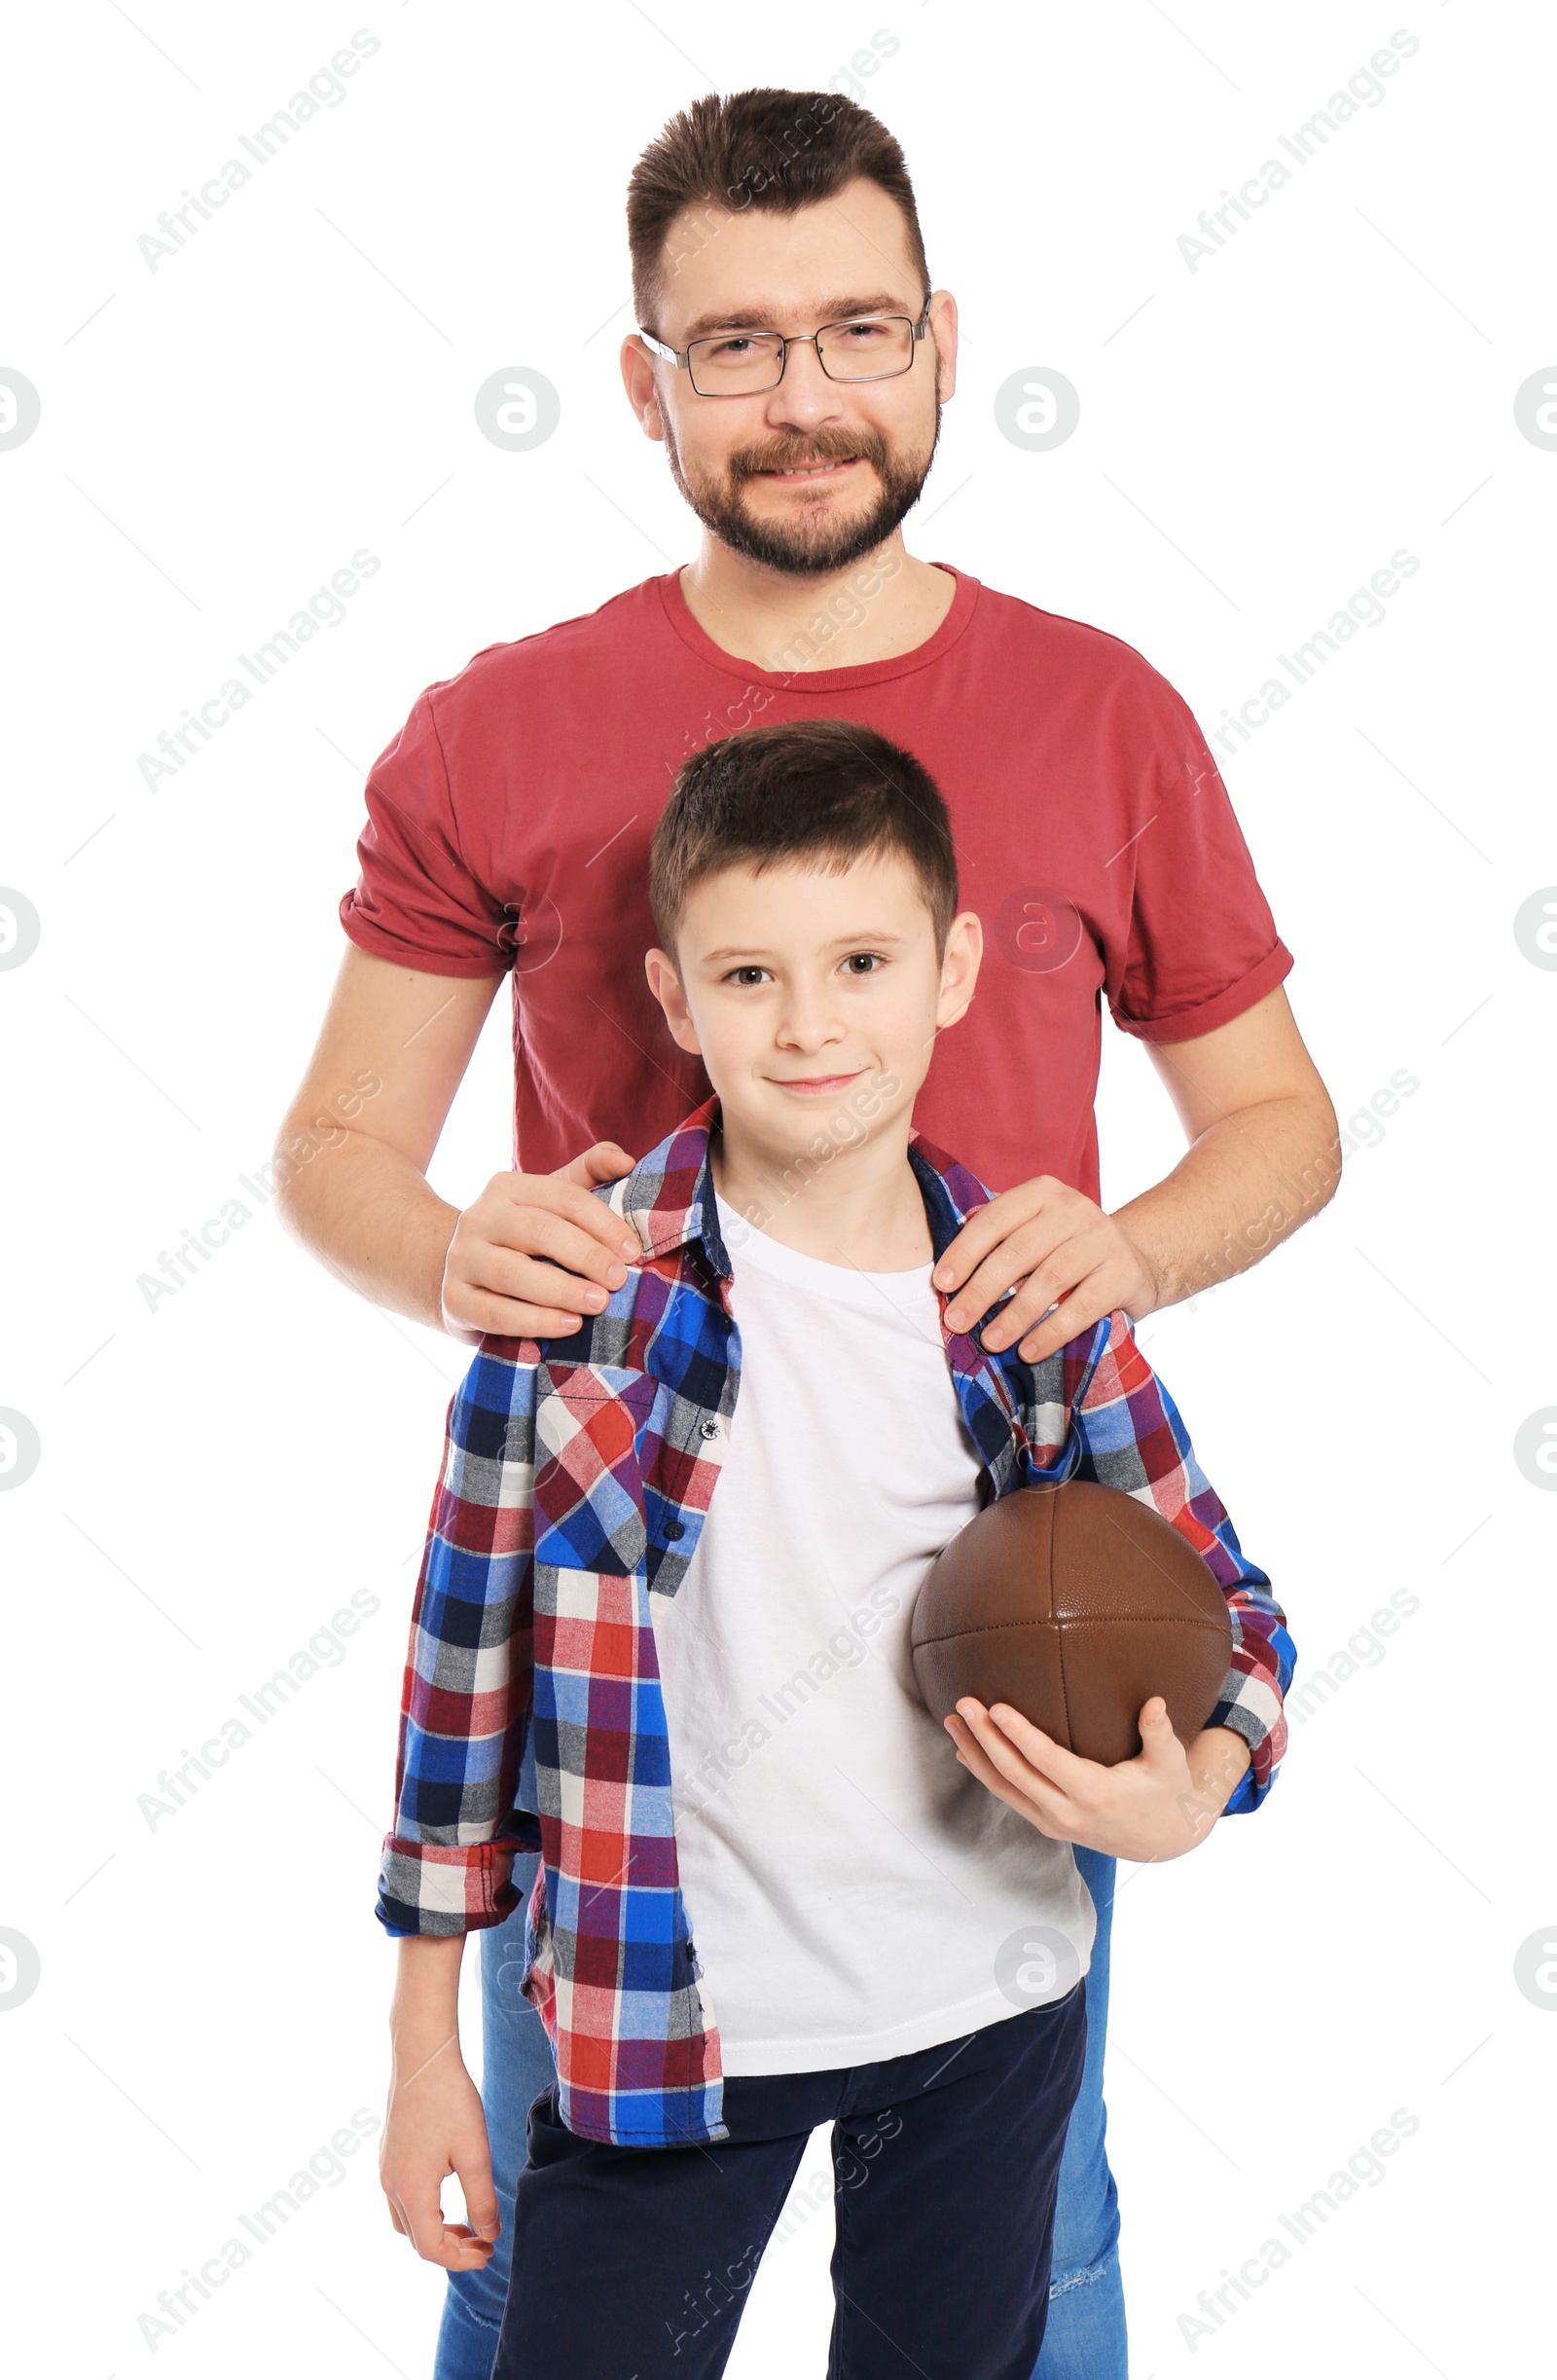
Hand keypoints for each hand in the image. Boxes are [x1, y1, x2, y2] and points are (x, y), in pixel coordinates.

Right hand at [380, 2030, 500, 2270]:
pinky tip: (446, 2194)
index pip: (431, 2248)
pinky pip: (400, 2199)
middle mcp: (391, 2186)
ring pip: (405, 2221)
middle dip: (450, 2247)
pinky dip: (423, 2210)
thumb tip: (488, 2234)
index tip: (488, 2253)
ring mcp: (385, 2170)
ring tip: (466, 2222)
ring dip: (434, 2230)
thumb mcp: (475, 2153)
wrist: (422, 2057)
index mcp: (411, 2191)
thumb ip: (482, 2199)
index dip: (461, 2259)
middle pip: (416, 2239)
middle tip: (483, 2241)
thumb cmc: (451, 2101)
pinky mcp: (387, 2155)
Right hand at [440, 1140, 639, 1342]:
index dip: (603, 1223)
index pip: (563, 1197)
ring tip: (599, 1304)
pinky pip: (496, 1313)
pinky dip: (535, 1321)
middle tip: (619, 1280)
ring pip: (513, 1273)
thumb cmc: (522, 1236)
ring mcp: (461, 1259)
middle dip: (585, 1255)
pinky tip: (569, 1325)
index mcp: (506, 1187)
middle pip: (537, 1230)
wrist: (460, 1272)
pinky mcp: (454, 1300)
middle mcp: (478, 1218)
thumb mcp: (551, 1200)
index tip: (632, 1251)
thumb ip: (590, 1172)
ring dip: (562, 1290)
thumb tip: (625, 1160)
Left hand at [933, 1177, 1159, 1364]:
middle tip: (957, 1322)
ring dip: (1014, 1316)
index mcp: (1042, 1193)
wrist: (1137, 1258)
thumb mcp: (1035, 1229)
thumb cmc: (1068, 1247)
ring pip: (1049, 1280)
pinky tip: (1028, 1351)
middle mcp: (1074, 1209)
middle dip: (981, 1291)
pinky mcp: (1123, 1272)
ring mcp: (1102, 1239)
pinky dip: (1051, 1332)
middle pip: (1018, 1252)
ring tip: (990, 1341)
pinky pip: (1081, 1307)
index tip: (942, 1284)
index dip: (964, 1253)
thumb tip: (948, 1271)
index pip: (994, 1220)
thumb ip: (998, 1237)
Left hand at [944, 1696, 1250, 1862]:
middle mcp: (1068, 1813)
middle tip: (963, 1704)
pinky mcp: (1047, 1825)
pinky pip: (1009, 1797)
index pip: (1046, 1761)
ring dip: (975, 1754)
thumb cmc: (1167, 1791)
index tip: (996, 1708)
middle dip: (985, 1738)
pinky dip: (985, 1774)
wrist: (1164, 1840)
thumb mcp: (1171, 1763)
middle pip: (1015, 1773)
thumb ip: (1160, 1732)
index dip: (1019, 1735)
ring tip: (952, 1721)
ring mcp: (1054, 1823)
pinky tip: (965, 1750)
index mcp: (1095, 1793)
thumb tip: (1156, 1703)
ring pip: (1004, 1789)